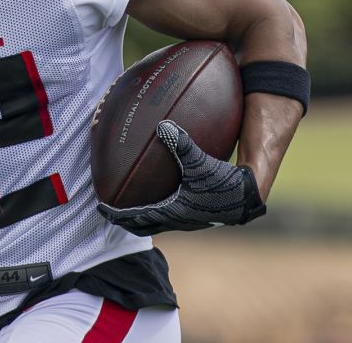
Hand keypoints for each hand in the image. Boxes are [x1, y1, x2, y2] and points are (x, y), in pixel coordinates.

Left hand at [97, 120, 266, 235]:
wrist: (250, 196)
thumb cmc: (226, 181)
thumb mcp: (202, 162)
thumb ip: (182, 144)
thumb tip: (162, 125)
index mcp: (173, 212)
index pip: (136, 218)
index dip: (116, 214)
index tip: (101, 208)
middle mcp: (178, 221)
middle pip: (142, 226)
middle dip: (123, 220)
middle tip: (108, 211)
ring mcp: (187, 221)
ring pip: (156, 223)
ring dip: (140, 217)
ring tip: (128, 207)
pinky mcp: (196, 215)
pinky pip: (169, 216)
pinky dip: (156, 210)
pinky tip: (159, 195)